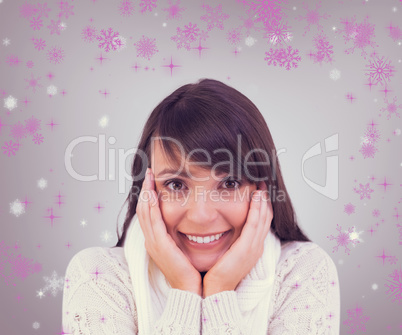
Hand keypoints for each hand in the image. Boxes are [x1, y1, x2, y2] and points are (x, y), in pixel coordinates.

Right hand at [136, 168, 201, 295]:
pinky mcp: (160, 246)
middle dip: (144, 190)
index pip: (147, 213)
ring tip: (148, 178)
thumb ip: (179, 235)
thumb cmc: (189, 270)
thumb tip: (186, 222)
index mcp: (155, 241)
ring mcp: (153, 243)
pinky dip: (151, 207)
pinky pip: (153, 222)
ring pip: (145, 213)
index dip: (148, 196)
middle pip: (143, 210)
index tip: (152, 181)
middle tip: (148, 173)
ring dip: (146, 193)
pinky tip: (152, 194)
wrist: (189, 290)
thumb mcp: (181, 249)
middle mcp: (150, 240)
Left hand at [202, 182, 272, 297]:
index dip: (261, 207)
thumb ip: (228, 241)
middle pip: (265, 218)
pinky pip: (255, 224)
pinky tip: (257, 196)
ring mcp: (254, 248)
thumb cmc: (216, 274)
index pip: (261, 223)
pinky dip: (257, 209)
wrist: (214, 292)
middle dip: (265, 201)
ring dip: (263, 201)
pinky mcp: (247, 249)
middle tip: (263, 184)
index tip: (258, 192)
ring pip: (263, 218)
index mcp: (252, 248)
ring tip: (261, 186)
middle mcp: (256, 247)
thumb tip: (222, 228)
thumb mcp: (226, 254)